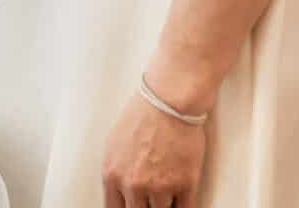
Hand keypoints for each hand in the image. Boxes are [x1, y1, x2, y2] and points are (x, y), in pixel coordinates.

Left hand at [100, 91, 205, 207]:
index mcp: (112, 175)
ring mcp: (161, 187)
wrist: (169, 100)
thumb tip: (120, 191)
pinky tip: (181, 202)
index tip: (131, 207)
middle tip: (150, 201)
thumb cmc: (141, 115)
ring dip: (164, 206)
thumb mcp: (113, 144)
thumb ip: (115, 172)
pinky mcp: (185, 184)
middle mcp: (134, 185)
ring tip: (166, 198)